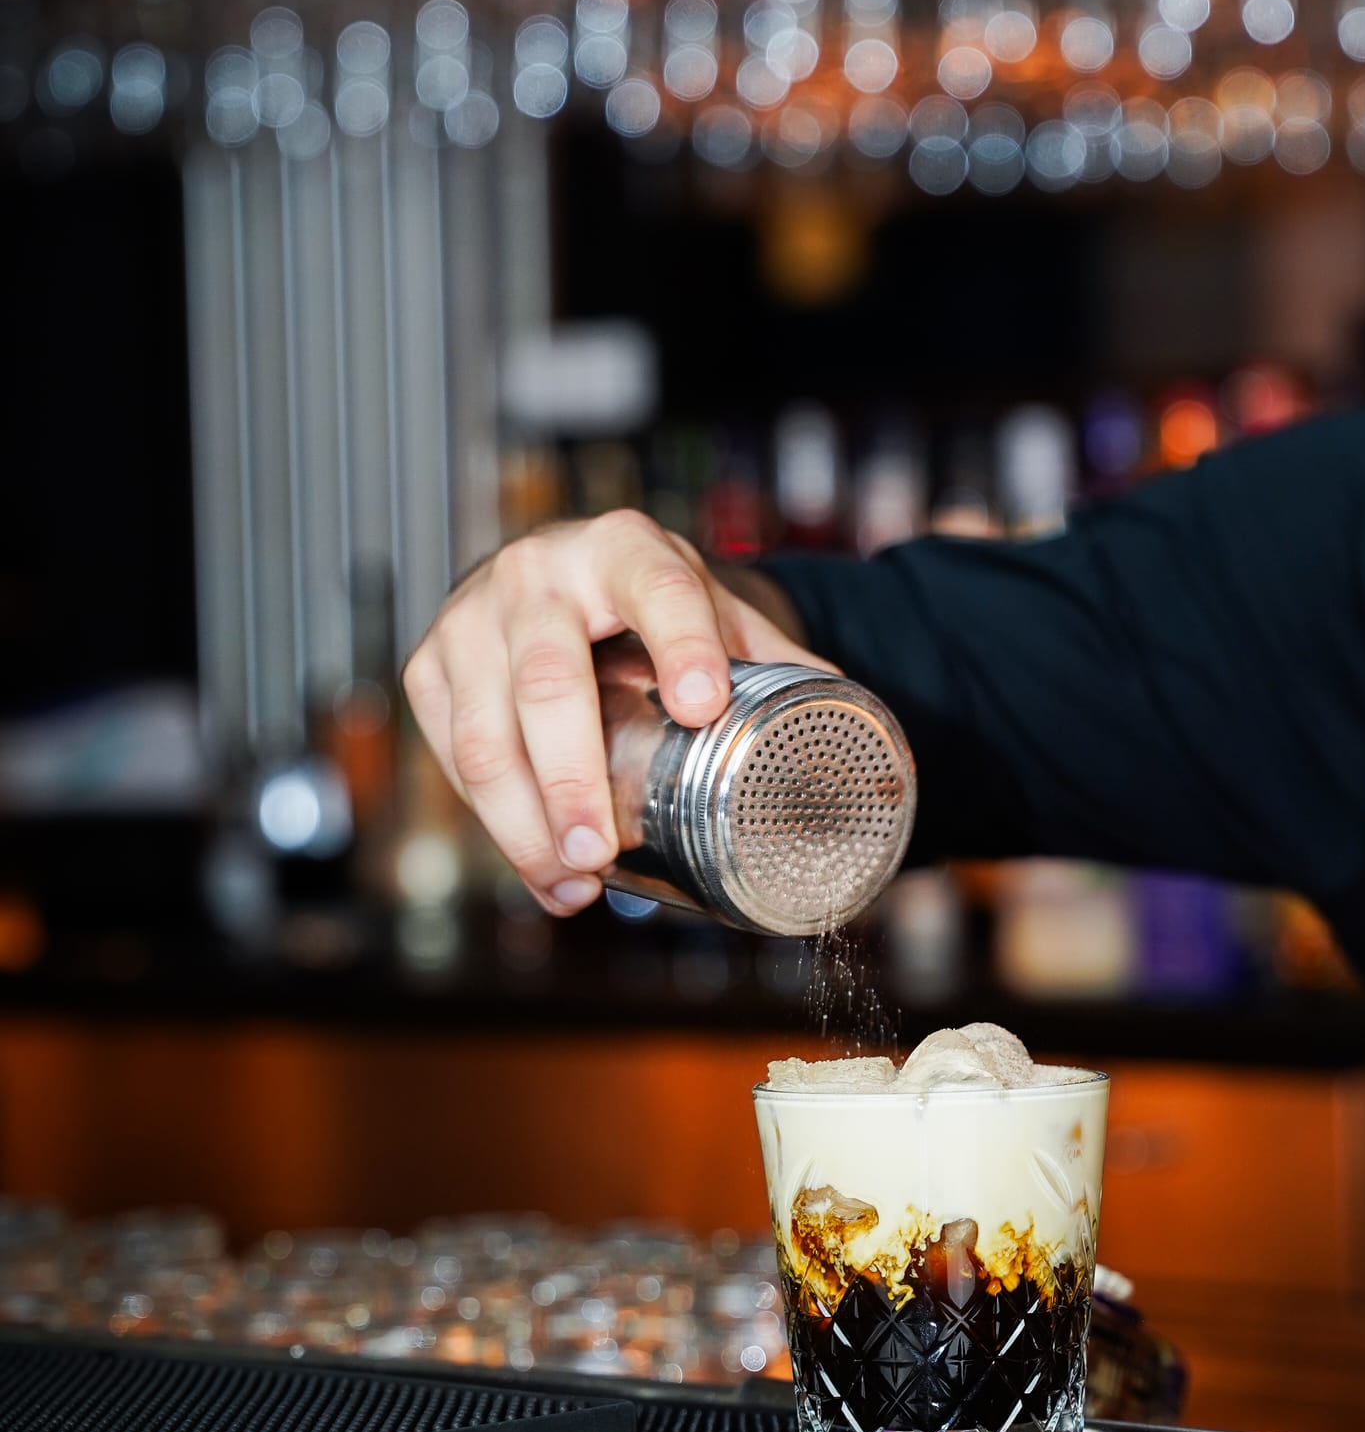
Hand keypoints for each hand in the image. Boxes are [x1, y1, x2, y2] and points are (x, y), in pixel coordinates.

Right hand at [403, 514, 819, 913]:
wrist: (565, 578)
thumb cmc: (650, 608)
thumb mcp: (717, 617)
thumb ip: (781, 671)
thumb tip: (866, 747)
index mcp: (627, 549)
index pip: (660, 590)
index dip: (683, 645)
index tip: (704, 705)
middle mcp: (539, 571)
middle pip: (548, 679)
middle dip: (572, 776)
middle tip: (605, 852)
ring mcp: (472, 617)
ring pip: (485, 732)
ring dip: (526, 822)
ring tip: (575, 883)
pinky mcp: (430, 667)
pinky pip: (451, 755)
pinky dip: (495, 824)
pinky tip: (539, 869)